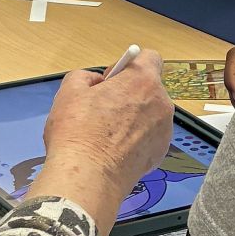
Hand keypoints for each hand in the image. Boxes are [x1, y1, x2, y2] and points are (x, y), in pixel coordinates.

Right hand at [33, 52, 173, 230]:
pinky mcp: (160, 153)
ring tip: (106, 134)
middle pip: (148, 88)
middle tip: (103, 109)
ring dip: (133, 118)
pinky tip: (114, 150)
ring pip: (149, 114)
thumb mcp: (70, 91)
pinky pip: (149, 137)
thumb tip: (97, 82)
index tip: (112, 80)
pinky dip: (136, 140)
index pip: (149, 57)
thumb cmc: (78, 132)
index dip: (129, 65)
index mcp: (142, 81)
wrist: (88, 178)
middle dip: (129, 94)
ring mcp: (164, 130)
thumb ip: (86, 76)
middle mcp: (161, 103)